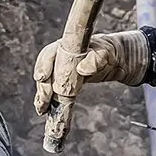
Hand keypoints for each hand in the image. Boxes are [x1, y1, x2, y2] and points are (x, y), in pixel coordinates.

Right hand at [33, 29, 149, 113]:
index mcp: (66, 44)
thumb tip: (82, 69)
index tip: (41, 78)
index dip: (43, 66)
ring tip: (42, 109)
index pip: (49, 54)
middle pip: (45, 70)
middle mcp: (59, 55)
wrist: (114, 58)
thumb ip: (96, 59)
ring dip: (43, 95)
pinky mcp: (63, 80)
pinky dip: (48, 100)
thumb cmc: (109, 52)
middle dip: (43, 86)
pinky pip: (52, 89)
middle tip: (45, 100)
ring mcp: (59, 67)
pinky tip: (45, 110)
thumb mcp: (106, 53)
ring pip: (46, 81)